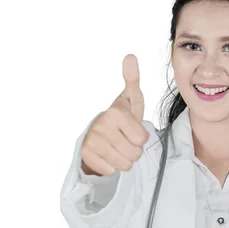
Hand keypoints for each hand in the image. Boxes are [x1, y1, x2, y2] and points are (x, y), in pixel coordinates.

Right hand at [80, 54, 148, 175]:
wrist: (95, 134)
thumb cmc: (119, 118)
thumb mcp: (130, 99)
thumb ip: (132, 80)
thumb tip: (130, 56)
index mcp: (115, 113)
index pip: (143, 139)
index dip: (140, 137)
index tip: (130, 129)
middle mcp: (101, 127)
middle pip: (135, 154)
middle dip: (133, 150)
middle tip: (124, 140)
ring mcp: (92, 142)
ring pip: (124, 165)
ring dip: (124, 160)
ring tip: (117, 147)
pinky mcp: (86, 156)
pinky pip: (111, 171)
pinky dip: (111, 166)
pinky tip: (107, 155)